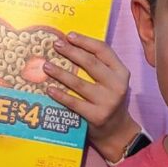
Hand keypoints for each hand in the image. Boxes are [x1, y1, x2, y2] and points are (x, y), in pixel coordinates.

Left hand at [45, 32, 136, 161]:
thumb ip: (98, 65)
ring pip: (79, 83)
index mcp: (121, 72)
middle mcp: (116, 85)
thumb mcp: (111, 80)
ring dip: (60, 72)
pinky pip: (74, 102)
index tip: (69, 35)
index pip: (103, 50)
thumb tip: (70, 45)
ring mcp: (107, 101)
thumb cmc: (109, 99)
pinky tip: (49, 88)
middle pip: (90, 63)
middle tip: (55, 45)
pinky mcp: (96, 116)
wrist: (117, 131)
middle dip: (71, 52)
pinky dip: (60, 95)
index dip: (85, 41)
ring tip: (46, 65)